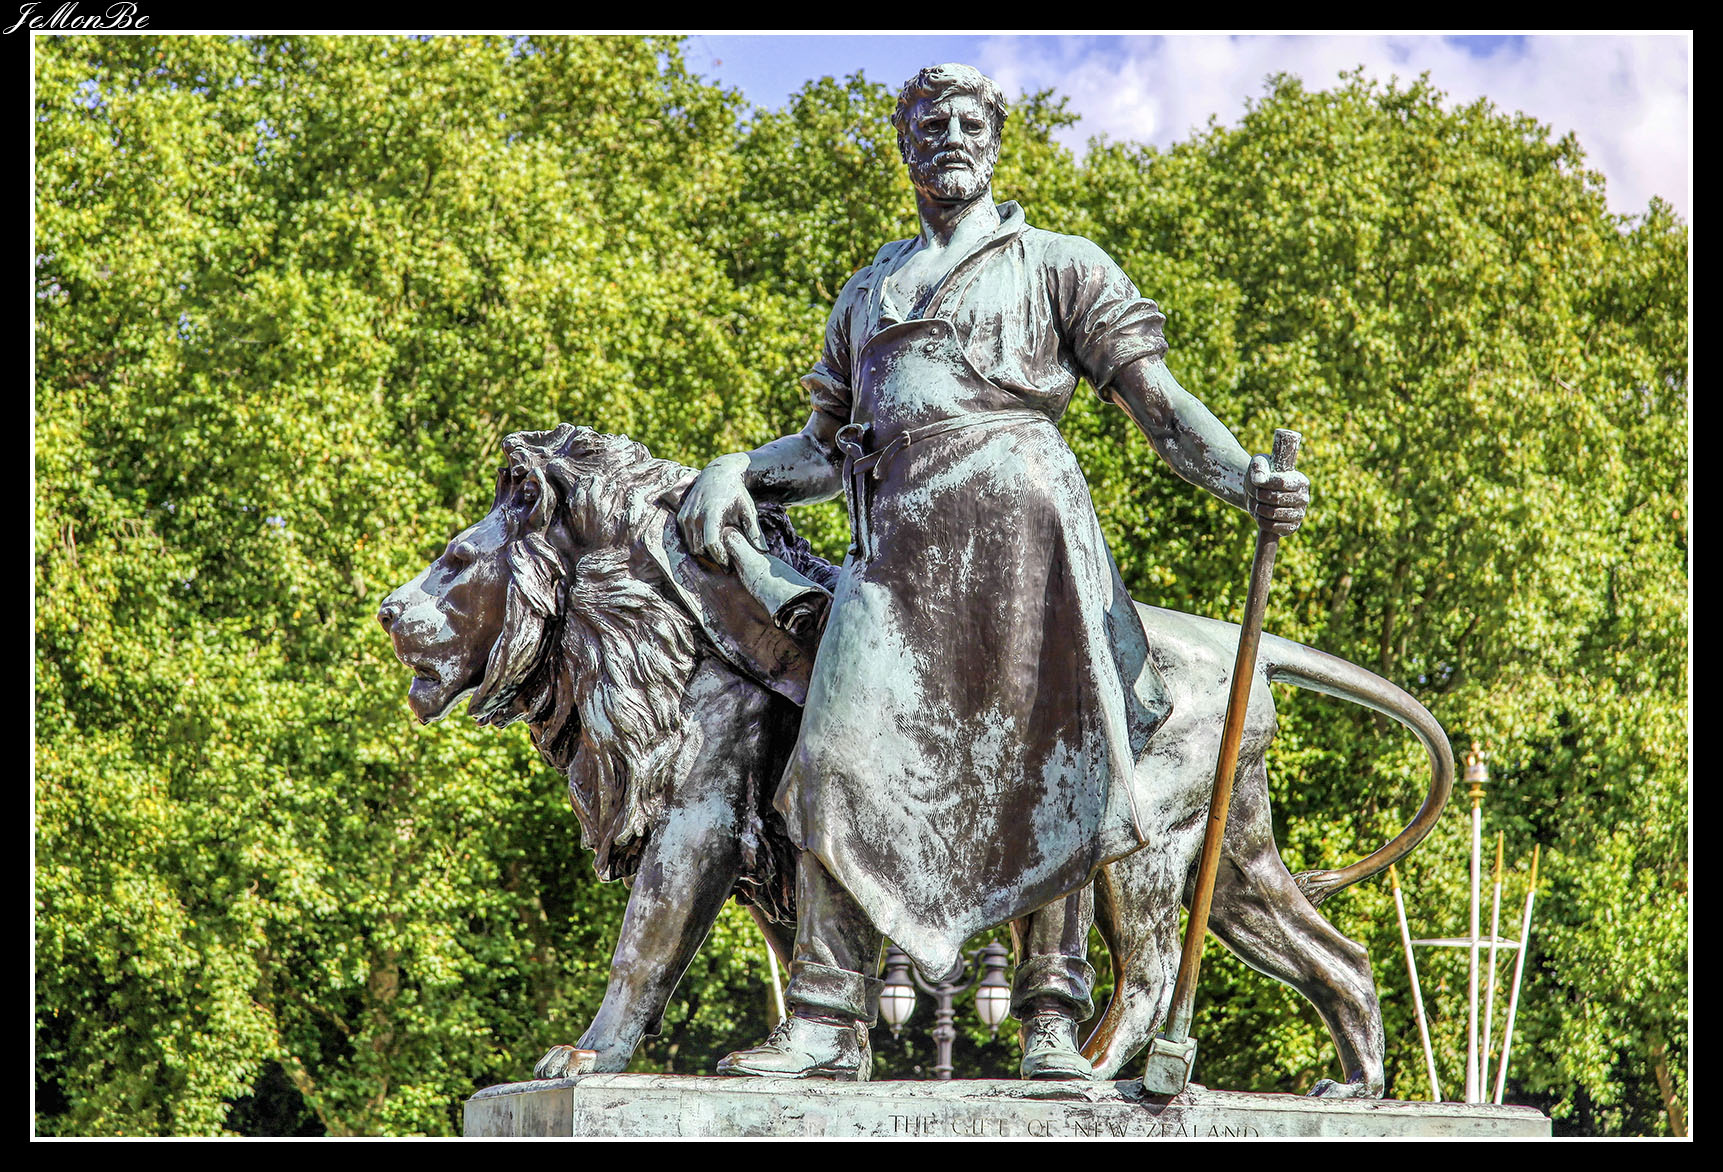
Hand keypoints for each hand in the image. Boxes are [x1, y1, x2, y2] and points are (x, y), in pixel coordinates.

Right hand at [676, 453, 765, 567]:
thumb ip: (754, 531)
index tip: (729, 564)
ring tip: (719, 555)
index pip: (711, 543)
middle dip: (712, 558)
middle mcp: (695, 514)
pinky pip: (687, 538)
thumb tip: (764, 551)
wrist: (718, 474)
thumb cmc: (737, 493)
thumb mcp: (748, 510)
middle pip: (700, 548)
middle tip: (726, 564)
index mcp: (712, 513)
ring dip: (704, 553)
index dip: (720, 557)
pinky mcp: (681, 516)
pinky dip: (696, 544)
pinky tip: (710, 544)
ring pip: (692, 545)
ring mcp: (686, 515)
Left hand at [1246, 455, 1309, 536]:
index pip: (1282, 483)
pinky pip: (1274, 527)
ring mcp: (1300, 514)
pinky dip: (1261, 521)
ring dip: (1259, 508)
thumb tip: (1259, 480)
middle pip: (1276, 498)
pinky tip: (1259, 515)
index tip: (1257, 481)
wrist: (1259, 494)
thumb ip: (1258, 467)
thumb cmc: (1262, 476)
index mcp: (1300, 480)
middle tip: (1256, 493)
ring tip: (1257, 503)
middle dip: (1260, 496)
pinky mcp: (1292, 527)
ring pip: (1274, 513)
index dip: (1266, 483)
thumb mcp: (1259, 464)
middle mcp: (1304, 498)